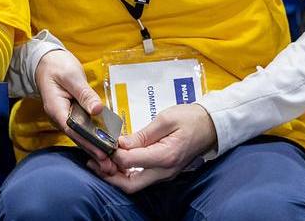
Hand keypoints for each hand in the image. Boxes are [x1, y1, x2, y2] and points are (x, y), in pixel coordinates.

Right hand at [35, 49, 108, 163]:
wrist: (47, 61)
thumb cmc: (57, 66)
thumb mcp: (71, 76)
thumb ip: (84, 93)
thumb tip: (97, 110)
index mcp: (56, 108)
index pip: (73, 130)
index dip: (88, 142)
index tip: (103, 153)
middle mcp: (59, 117)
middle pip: (77, 137)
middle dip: (93, 151)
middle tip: (110, 166)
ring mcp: (65, 116)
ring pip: (81, 135)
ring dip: (95, 148)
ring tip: (111, 163)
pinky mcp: (72, 114)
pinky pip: (84, 128)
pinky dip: (94, 137)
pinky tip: (106, 146)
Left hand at [87, 103, 216, 192]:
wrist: (212, 125)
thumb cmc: (190, 118)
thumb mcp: (164, 120)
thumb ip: (142, 135)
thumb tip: (120, 144)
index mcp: (164, 156)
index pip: (129, 162)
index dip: (112, 154)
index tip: (102, 142)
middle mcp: (164, 171)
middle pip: (130, 185)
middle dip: (108, 176)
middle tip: (92, 162)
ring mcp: (165, 174)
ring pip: (135, 184)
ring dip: (115, 176)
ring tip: (99, 162)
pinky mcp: (164, 171)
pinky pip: (142, 178)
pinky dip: (126, 173)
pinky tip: (115, 161)